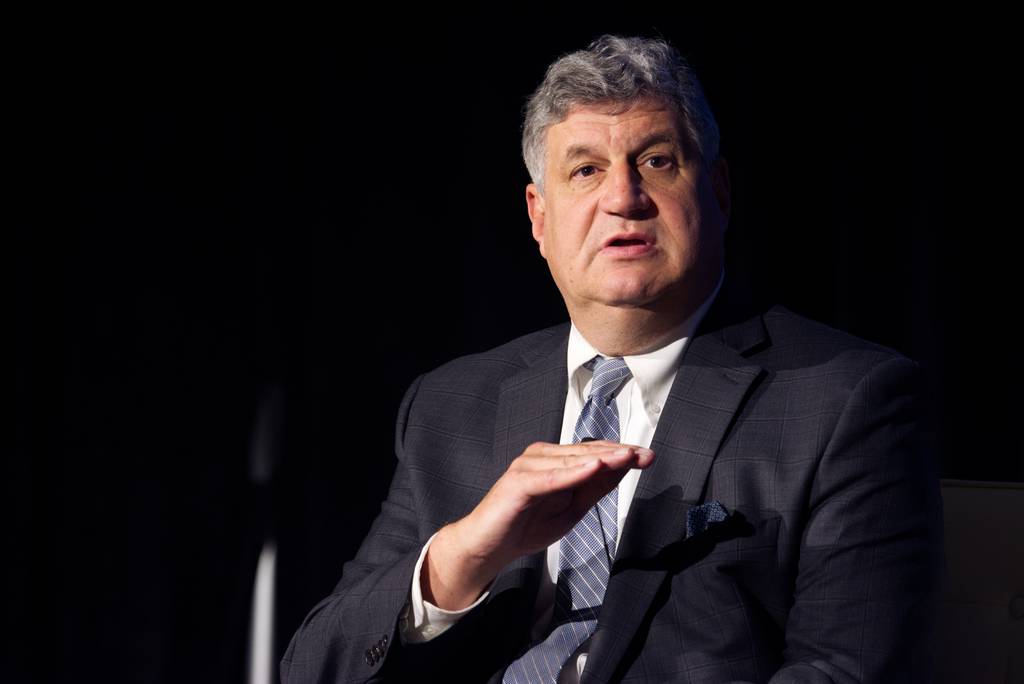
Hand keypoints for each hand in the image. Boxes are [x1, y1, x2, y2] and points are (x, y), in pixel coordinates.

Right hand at [422, 440, 653, 609]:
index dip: (621, 455)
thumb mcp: (572, 509)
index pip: (594, 453)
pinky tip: (593, 467)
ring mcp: (528, 467)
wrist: (489, 547)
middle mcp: (542, 457)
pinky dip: (572, 472)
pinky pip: (550, 477)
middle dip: (617, 454)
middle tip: (644, 454)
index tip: (648, 457)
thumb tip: (621, 471)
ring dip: (600, 458)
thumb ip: (594, 489)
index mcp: (556, 462)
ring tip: (626, 456)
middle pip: (586, 452)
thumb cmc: (526, 526)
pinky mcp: (517, 482)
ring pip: (571, 461)